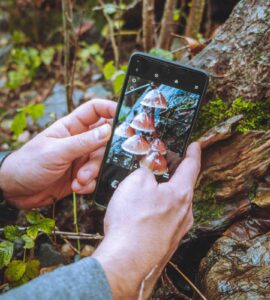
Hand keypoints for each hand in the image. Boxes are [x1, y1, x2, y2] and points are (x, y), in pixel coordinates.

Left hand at [0, 99, 115, 208]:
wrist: (14, 191)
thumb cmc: (29, 164)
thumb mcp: (57, 151)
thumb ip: (84, 142)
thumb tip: (109, 130)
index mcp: (71, 127)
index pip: (95, 110)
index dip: (111, 109)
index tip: (126, 118)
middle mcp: (80, 141)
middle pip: (104, 140)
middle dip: (101, 155)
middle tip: (91, 166)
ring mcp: (81, 158)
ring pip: (101, 161)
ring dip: (92, 173)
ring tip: (79, 180)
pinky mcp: (81, 175)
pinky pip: (95, 177)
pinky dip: (88, 184)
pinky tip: (76, 188)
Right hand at [92, 142, 200, 298]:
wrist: (126, 262)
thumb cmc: (132, 222)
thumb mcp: (136, 182)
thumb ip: (147, 171)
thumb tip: (149, 174)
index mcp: (181, 194)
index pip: (191, 166)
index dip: (193, 153)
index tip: (195, 145)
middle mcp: (185, 212)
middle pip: (183, 186)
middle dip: (176, 173)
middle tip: (166, 164)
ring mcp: (178, 230)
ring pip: (174, 204)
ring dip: (165, 193)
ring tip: (151, 188)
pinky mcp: (167, 241)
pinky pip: (166, 219)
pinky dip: (159, 210)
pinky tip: (145, 212)